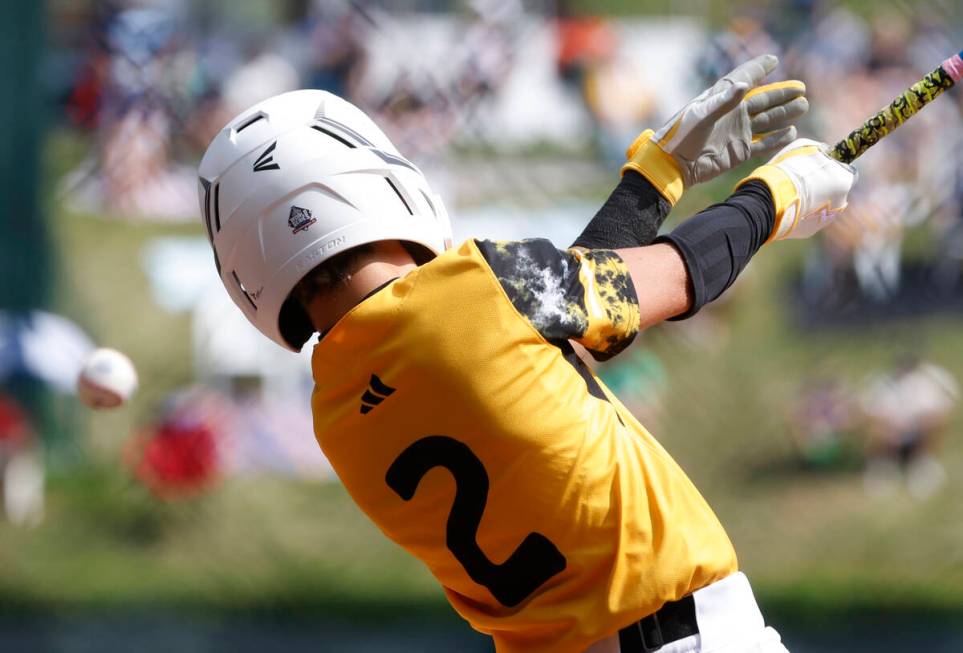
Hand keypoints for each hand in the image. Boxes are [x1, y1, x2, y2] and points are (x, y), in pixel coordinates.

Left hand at [622, 54, 807, 204]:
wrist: (674, 165)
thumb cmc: (682, 137)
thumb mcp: (701, 116)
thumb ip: (723, 101)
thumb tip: (744, 84)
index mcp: (721, 99)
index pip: (744, 79)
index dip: (758, 69)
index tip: (773, 60)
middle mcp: (732, 114)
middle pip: (762, 100)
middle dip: (782, 94)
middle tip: (801, 88)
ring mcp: (737, 133)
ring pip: (767, 120)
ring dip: (784, 114)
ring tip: (802, 106)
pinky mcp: (739, 152)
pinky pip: (762, 144)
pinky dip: (776, 139)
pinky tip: (790, 132)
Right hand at [739, 138, 856, 239]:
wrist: (768, 201)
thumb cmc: (788, 171)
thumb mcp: (805, 148)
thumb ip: (821, 150)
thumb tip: (825, 152)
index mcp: (844, 180)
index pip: (848, 171)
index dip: (834, 167)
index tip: (821, 166)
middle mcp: (840, 202)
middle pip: (836, 191)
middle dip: (823, 185)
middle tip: (803, 181)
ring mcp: (825, 220)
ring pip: (822, 207)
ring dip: (813, 200)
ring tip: (792, 195)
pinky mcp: (810, 231)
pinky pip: (809, 219)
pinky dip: (802, 213)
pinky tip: (788, 207)